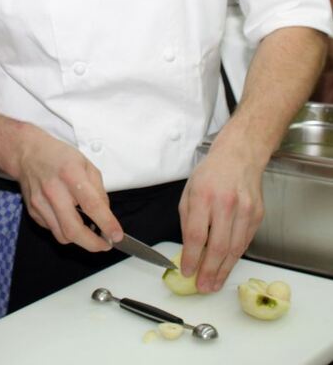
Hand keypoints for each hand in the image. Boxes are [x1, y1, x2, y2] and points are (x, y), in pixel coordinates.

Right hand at [13, 124, 122, 251]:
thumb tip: (105, 215)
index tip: (116, 235)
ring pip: (62, 235)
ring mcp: (40, 202)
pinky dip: (65, 230)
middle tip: (105, 244)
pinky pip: (53, 230)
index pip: (91, 205)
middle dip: (93, 244)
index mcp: (71, 174)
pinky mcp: (33, 211)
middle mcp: (53, 190)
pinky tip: (70, 219)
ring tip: (89, 232)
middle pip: (73, 229)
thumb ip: (98, 190)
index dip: (106, 223)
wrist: (27, 153)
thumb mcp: (86, 164)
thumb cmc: (59, 156)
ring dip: (79, 239)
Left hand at [178, 143, 264, 292]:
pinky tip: (226, 266)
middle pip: (217, 246)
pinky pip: (245, 242)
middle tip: (203, 287)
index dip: (191, 257)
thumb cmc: (210, 173)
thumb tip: (188, 248)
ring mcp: (245, 210)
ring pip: (234, 248)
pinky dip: (235, 257)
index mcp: (203, 195)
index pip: (195, 234)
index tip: (186, 271)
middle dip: (209, 271)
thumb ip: (187, 218)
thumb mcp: (189, 190)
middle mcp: (225, 204)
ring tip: (214, 284)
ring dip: (224, 270)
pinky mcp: (258, 216)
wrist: (239, 157)